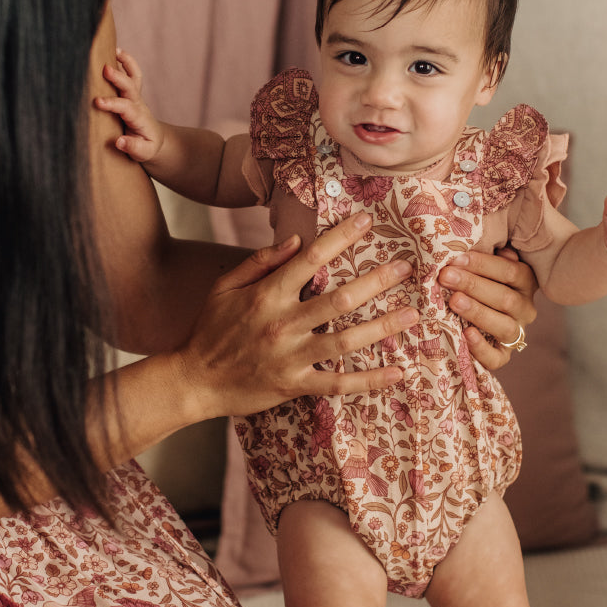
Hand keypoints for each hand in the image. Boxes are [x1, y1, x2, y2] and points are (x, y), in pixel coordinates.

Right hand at [93, 49, 164, 161]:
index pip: (125, 107)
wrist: (154, 140)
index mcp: (138, 118)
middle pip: (130, 87)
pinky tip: (115, 51)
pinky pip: (131, 73)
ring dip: (126, 61)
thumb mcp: (143, 153)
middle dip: (119, 77)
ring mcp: (135, 95)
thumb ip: (133, 147)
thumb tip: (119, 142)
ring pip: (134, 75)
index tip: (97, 102)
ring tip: (114, 50)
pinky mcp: (131, 91)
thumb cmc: (146, 147)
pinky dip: (125, 61)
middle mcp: (137, 103)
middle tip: (105, 69)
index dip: (112, 104)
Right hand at [174, 212, 419, 417]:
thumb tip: (296, 239)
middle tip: (406, 268)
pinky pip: (338, 383)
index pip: (311, 259)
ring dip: (382, 327)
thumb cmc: (210, 330)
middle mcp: (282, 324)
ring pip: (345, 340)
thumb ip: (260, 261)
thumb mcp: (225, 287)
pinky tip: (397, 372)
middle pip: (339, 299)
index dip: (341, 237)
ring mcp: (291, 358)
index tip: (367, 221)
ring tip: (412, 315)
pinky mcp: (294, 386)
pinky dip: (369, 380)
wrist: (194, 381)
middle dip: (376, 281)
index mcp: (267, 295)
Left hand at [438, 248, 538, 369]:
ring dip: (478, 312)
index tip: (456, 258)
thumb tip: (494, 245)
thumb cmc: (479, 284)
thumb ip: (490, 255)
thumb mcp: (486, 268)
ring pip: (504, 326)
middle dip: (473, 285)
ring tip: (454, 301)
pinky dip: (481, 347)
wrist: (478, 324)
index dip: (483, 264)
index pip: (510, 271)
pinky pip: (496, 357)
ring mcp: (516, 334)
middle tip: (445, 277)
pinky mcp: (502, 356)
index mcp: (524, 283)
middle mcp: (525, 309)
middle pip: (505, 298)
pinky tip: (466, 333)